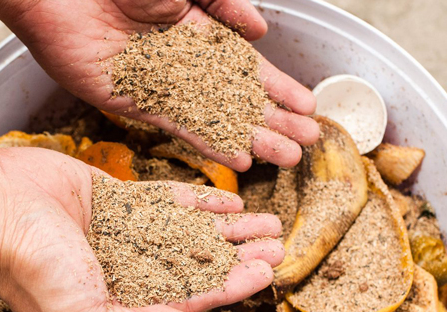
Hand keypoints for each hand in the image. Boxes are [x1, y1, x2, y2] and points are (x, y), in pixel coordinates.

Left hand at [0, 0, 318, 169]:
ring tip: (284, 159)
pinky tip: (238, 161)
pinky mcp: (137, 104)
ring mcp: (163, 87)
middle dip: (274, 120)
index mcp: (197, 32)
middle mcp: (185, 64)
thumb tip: (260, 32)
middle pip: (238, 99)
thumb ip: (221, 5)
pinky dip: (210, 143)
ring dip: (251, 138)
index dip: (278, 88)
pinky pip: (181, 127)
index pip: (247, 67)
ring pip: (217, 118)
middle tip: (306, 144)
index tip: (308, 107)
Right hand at [0, 147, 283, 311]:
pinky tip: (228, 198)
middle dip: (240, 256)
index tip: (267, 273)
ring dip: (228, 228)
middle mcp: (127, 270)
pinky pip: (165, 199)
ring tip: (266, 221)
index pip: (190, 299)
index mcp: (121, 304)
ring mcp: (123, 231)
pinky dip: (198, 200)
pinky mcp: (115, 196)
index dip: (231, 287)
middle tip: (279, 244)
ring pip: (189, 231)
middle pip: (198, 265)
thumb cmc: (29, 267)